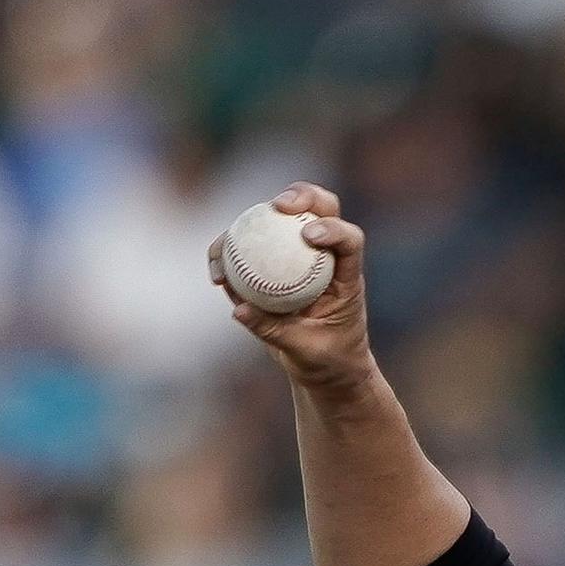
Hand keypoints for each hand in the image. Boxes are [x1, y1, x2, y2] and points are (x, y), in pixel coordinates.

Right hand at [208, 183, 374, 396]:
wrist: (325, 370)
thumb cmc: (328, 361)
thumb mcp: (306, 351)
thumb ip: (274, 330)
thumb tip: (238, 309)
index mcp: (346, 275)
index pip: (349, 240)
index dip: (333, 228)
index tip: (309, 236)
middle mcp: (325, 256)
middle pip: (319, 208)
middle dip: (301, 194)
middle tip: (277, 205)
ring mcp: (298, 256)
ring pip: (278, 221)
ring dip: (249, 222)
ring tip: (226, 244)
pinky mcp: (272, 266)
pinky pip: (249, 251)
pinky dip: (230, 255)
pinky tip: (215, 271)